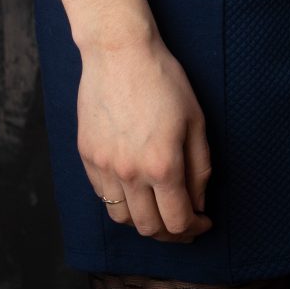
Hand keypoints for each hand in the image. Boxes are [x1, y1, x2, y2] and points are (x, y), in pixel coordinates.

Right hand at [76, 31, 214, 240]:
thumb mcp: (196, 122)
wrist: (120, 55)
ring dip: (143, 222)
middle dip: (170, 233)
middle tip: (184, 224)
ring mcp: (104, 167)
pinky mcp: (86, 157)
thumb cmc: (165, 82)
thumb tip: (198, 201)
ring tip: (160, 210)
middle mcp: (130, 173)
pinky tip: (137, 190)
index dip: (193, 229)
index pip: (177, 221)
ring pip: (121, 218)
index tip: (203, 223)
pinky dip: (121, 202)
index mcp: (163, 165)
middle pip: (148, 227)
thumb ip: (199, 167)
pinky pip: (103, 196)